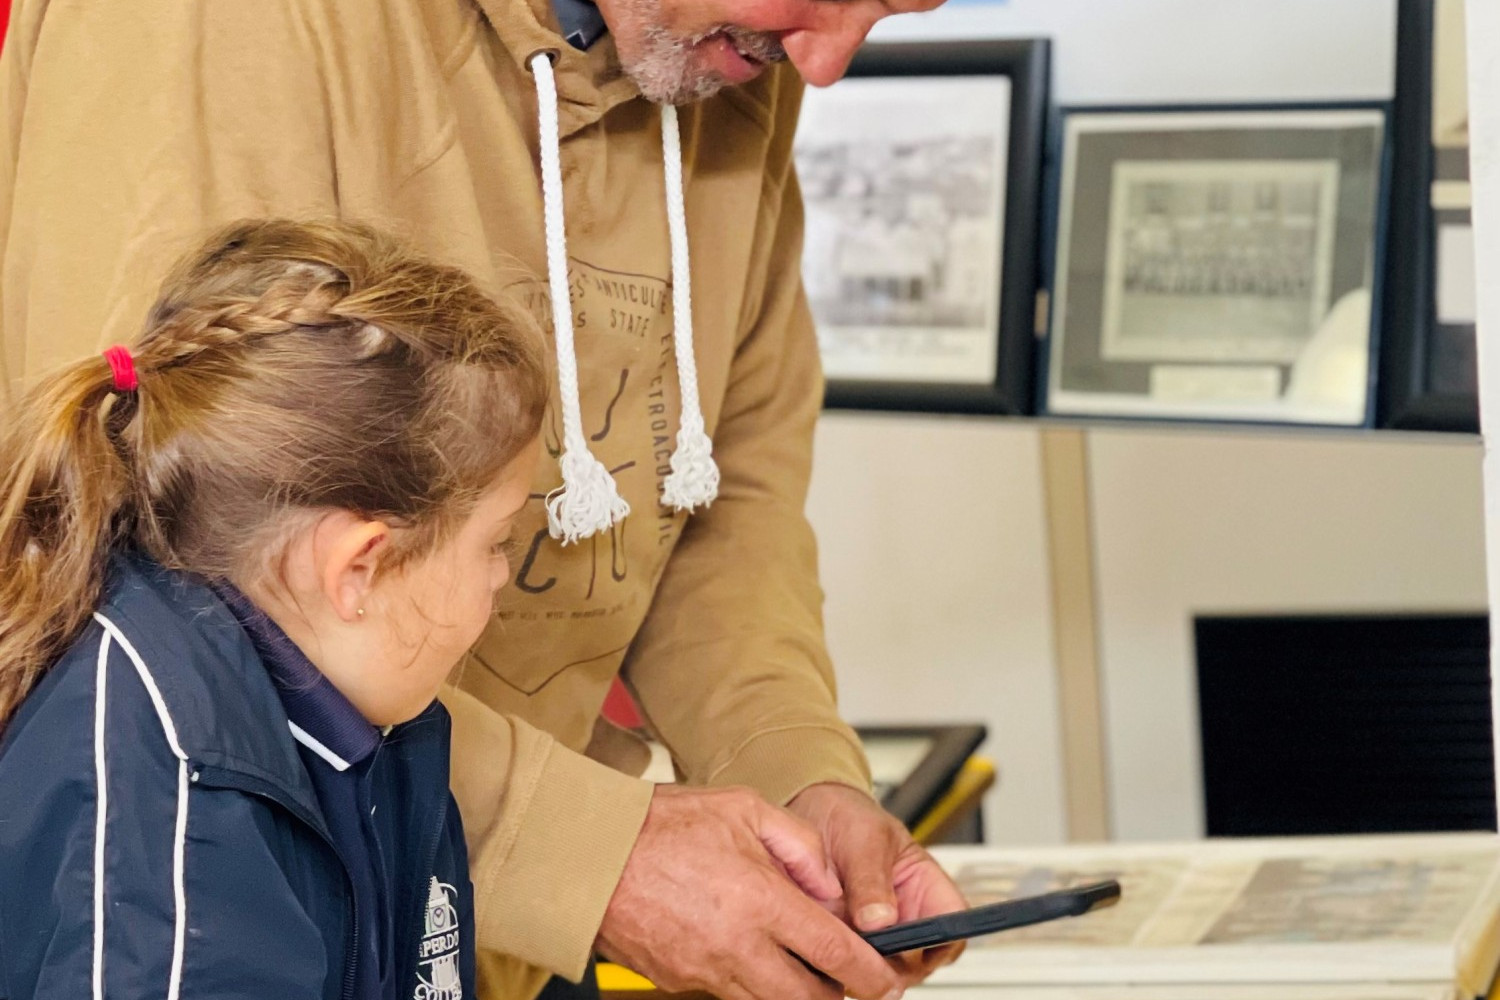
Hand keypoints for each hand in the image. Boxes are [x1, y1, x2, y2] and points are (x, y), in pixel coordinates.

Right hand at [596, 784, 905, 999]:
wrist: (587, 854)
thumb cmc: (658, 825)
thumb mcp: (743, 807)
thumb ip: (799, 843)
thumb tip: (830, 883)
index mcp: (760, 901)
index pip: (835, 955)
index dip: (871, 974)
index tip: (886, 979)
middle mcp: (736, 946)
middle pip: (809, 998)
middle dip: (838, 995)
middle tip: (852, 980)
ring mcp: (704, 972)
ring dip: (795, 993)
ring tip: (804, 967)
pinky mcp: (678, 981)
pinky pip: (729, 994)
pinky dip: (750, 983)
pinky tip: (749, 952)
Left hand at [786, 783, 968, 982]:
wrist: (810, 814)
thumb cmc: (848, 818)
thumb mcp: (863, 838)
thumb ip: (871, 877)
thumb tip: (881, 920)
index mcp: (925, 889)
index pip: (952, 930)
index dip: (938, 944)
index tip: (908, 943)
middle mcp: (904, 919)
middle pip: (916, 962)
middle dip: (890, 961)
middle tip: (858, 943)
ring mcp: (874, 936)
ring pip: (878, 971)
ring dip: (858, 962)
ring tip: (832, 932)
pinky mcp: (844, 943)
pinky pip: (845, 967)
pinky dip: (833, 961)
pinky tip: (818, 939)